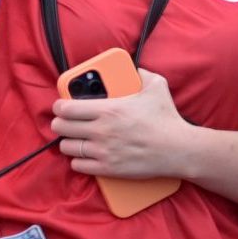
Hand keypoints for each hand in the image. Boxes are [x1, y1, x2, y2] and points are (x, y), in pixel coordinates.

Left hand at [54, 68, 189, 181]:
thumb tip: (135, 69)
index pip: (66, 108)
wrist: (178, 149)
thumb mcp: (156, 87)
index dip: (58, 106)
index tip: (60, 106)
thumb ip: (142, 74)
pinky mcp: (107, 168)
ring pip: (67, 147)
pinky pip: (78, 165)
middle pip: (62, 127)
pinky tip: (82, 156)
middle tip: (64, 123)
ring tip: (73, 139)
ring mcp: (102, 151)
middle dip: (59, 124)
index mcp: (108, 109)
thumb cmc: (166, 119)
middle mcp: (101, 130)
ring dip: (67, 143)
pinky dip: (77, 161)